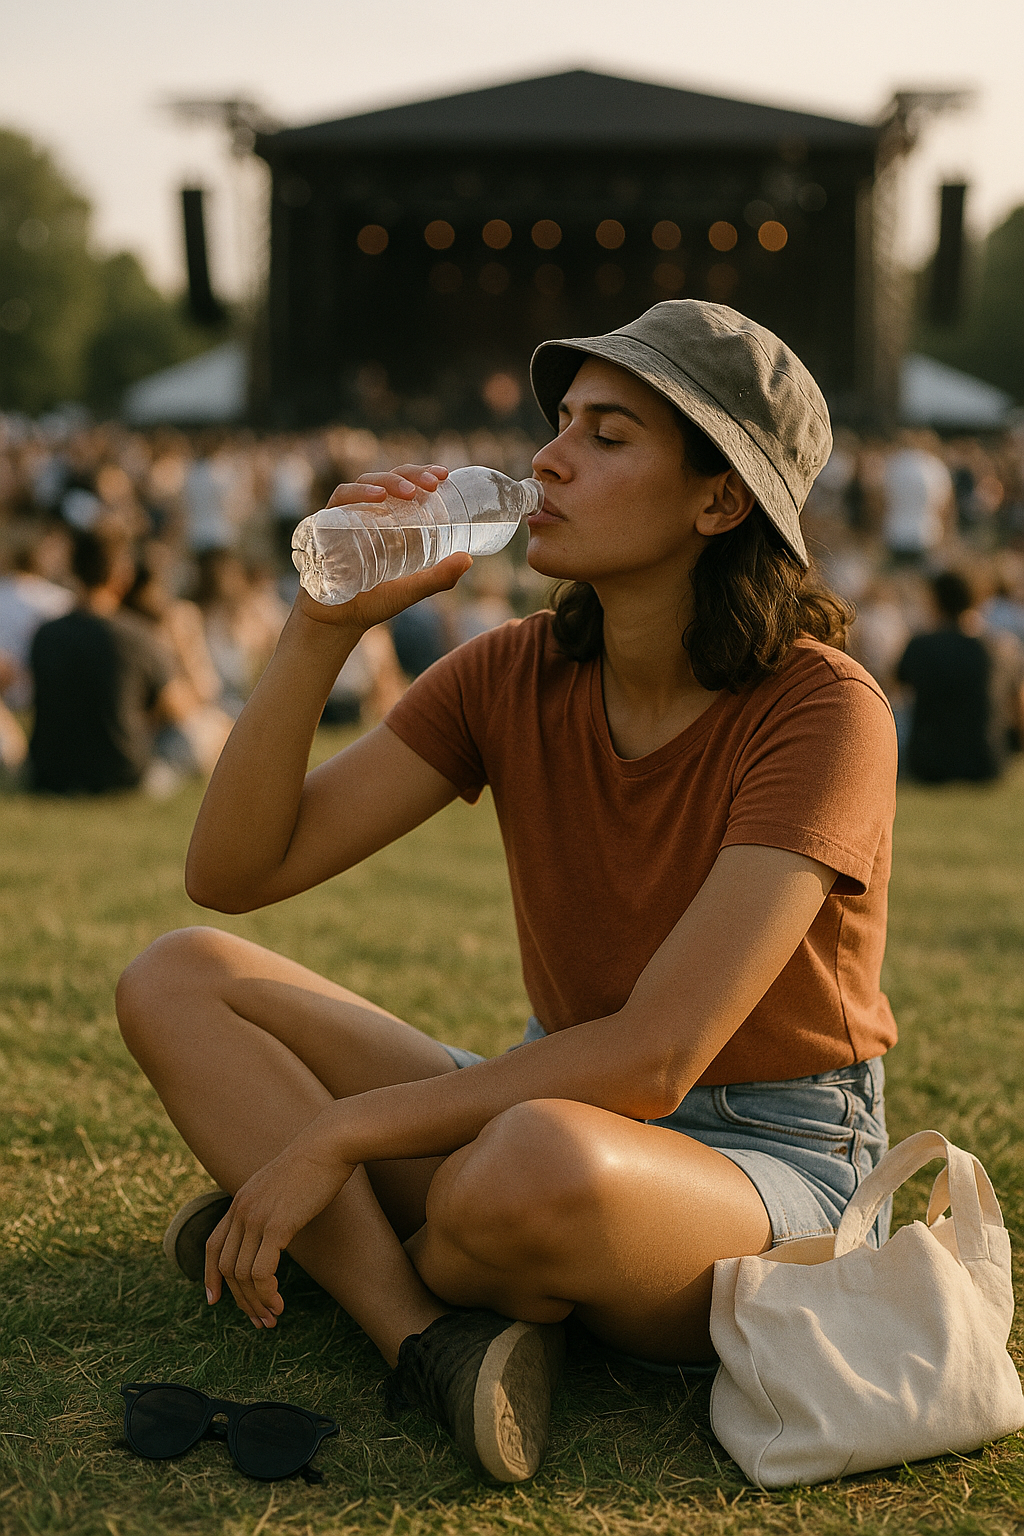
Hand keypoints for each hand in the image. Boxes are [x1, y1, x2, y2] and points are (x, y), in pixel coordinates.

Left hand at [204, 1141, 355, 1326]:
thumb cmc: (316, 1163)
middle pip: (228, 1267)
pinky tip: (279, 1304)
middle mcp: (242, 1210)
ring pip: (243, 1275)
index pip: (213, 1245)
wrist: (329, 1143)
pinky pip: (262, 1272)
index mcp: (241, 1201)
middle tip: (260, 1321)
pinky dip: (267, 1294)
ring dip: (256, 1303)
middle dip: (241, 1300)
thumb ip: (272, 1205)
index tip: (215, 1300)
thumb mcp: (283, 1185)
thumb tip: (277, 1227)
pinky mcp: (277, 1225)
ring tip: (272, 1319)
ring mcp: (256, 1218)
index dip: (210, 1276)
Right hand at [296, 463, 471, 630]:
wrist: (336, 621)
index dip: (423, 474)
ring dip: (389, 481)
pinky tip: (377, 498)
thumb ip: (439, 578)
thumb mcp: (411, 589)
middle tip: (433, 484)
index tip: (443, 475)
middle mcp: (366, 511)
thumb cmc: (374, 602)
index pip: (406, 485)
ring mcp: (345, 515)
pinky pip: (340, 499)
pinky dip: (358, 494)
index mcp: (388, 518)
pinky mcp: (326, 524)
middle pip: (388, 479)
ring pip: (366, 483)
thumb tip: (469, 559)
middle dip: (411, 475)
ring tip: (409, 492)